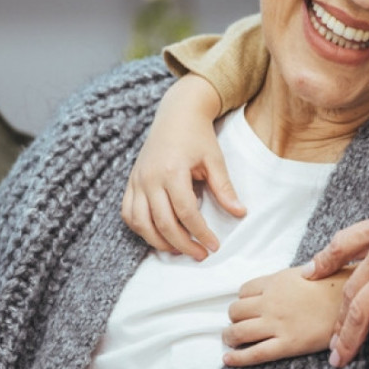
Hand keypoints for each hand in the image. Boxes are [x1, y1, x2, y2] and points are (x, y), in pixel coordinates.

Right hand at [122, 74, 244, 260]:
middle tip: (201, 254)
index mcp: (172, 171)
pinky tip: (158, 235)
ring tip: (180, 249)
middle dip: (182, 244)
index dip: (200, 232)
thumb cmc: (198, 136)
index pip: (186, 212)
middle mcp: (150, 178)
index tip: (214, 245)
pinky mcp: (131, 182)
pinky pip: (128, 213)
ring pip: (141, 223)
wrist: (176, 114)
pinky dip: (141, 229)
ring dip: (159, 241)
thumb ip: (224, 188)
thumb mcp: (215, 159)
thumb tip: (240, 213)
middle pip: (162, 223)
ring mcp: (137, 181)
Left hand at [222, 265, 353, 365]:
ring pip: (238, 331)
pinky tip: (228, 359)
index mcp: (277, 281)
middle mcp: (271, 302)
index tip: (247, 306)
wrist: (354, 303)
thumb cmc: (336, 285)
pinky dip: (237, 358)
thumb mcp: (310, 271)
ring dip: (230, 336)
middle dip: (234, 318)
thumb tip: (277, 284)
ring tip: (232, 340)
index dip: (243, 299)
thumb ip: (288, 279)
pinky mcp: (286, 344)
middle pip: (236, 310)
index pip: (244, 290)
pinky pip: (254, 353)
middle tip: (239, 323)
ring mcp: (277, 324)